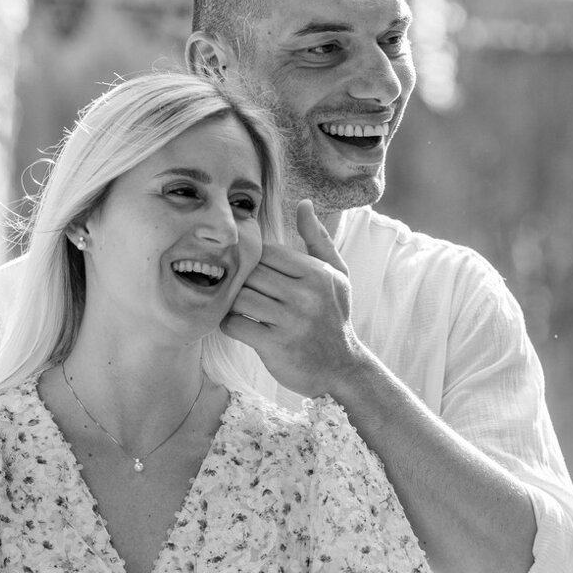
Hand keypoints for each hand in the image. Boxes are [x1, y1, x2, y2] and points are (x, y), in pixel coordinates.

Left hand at [222, 199, 360, 397]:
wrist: (342, 369)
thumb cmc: (335, 318)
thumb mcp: (337, 276)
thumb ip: (318, 239)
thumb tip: (304, 204)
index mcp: (317, 273)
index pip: (267, 252)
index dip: (254, 260)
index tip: (251, 271)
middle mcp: (306, 294)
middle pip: (251, 273)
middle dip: (240, 281)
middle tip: (237, 289)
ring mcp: (291, 321)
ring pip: (240, 297)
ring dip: (232, 302)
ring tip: (236, 306)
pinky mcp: (275, 345)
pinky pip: (236, 324)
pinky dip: (230, 324)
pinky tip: (238, 325)